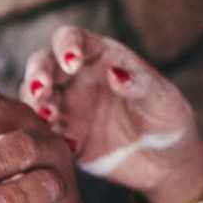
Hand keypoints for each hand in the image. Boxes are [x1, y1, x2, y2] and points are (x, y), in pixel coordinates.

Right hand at [23, 27, 202, 202]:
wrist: (166, 163)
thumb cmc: (168, 120)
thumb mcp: (164, 100)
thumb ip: (141, 84)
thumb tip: (115, 72)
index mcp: (100, 57)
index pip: (72, 38)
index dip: (66, 45)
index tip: (72, 62)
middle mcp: (76, 79)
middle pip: (42, 64)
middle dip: (37, 73)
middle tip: (40, 90)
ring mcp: (66, 108)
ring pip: (35, 97)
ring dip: (34, 105)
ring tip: (48, 118)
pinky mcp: (62, 136)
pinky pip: (43, 132)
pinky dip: (46, 135)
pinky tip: (70, 145)